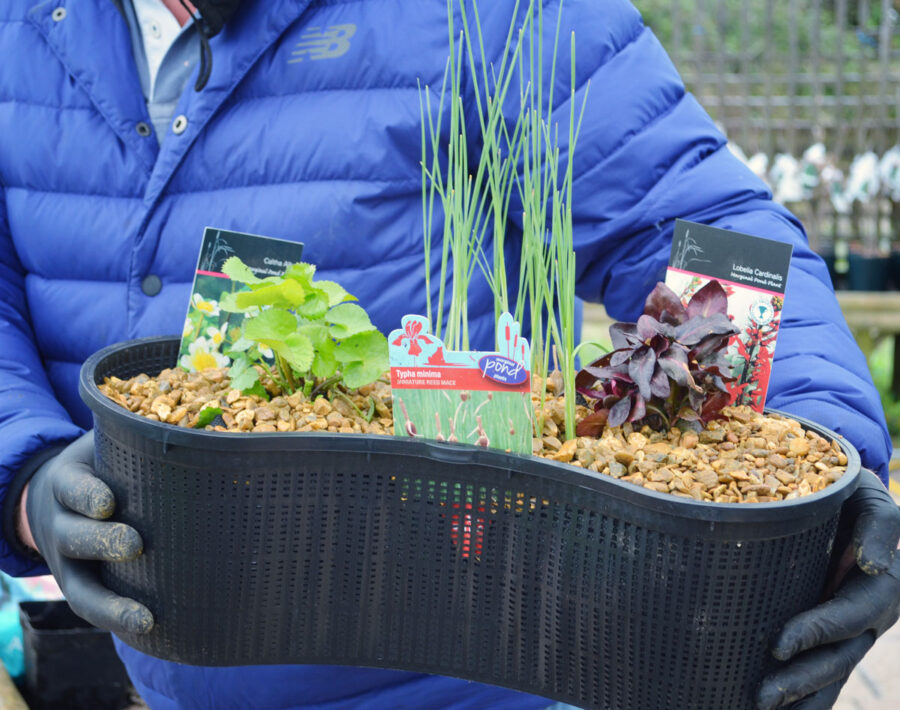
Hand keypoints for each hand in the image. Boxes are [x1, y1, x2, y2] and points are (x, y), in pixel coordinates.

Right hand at [22, 431, 153, 634]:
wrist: (56, 498)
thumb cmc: (104, 465)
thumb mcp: (108, 443)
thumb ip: (142, 435)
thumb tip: (211, 418)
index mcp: (68, 482)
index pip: (71, 487)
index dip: (86, 494)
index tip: (108, 502)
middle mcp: (61, 525)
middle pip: (72, 537)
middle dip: (100, 542)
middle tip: (135, 544)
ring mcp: (67, 563)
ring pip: (79, 588)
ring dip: (110, 605)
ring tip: (144, 618)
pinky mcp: (81, 587)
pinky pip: (93, 609)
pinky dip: (116, 622)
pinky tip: (148, 632)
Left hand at [756, 469, 899, 709]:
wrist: (845, 496)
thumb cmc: (854, 494)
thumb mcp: (872, 500)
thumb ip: (880, 526)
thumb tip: (873, 566)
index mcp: (879, 589)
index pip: (846, 619)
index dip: (816, 633)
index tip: (778, 644)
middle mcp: (867, 617)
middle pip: (837, 660)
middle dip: (800, 682)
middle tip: (760, 697)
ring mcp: (851, 630)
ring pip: (829, 674)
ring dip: (799, 699)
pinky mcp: (832, 633)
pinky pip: (819, 669)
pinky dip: (801, 697)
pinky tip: (763, 708)